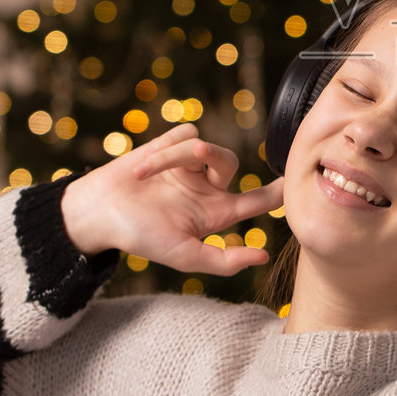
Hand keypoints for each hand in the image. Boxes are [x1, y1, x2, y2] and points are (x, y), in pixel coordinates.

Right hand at [61, 122, 284, 274]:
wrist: (97, 211)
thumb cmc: (139, 237)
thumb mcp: (183, 255)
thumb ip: (223, 261)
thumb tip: (263, 257)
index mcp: (215, 213)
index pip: (257, 201)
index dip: (278, 191)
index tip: (299, 179)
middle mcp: (206, 188)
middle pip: (230, 163)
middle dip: (216, 158)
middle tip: (199, 156)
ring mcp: (189, 166)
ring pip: (202, 146)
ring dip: (174, 156)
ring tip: (145, 172)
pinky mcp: (170, 145)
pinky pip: (183, 134)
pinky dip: (165, 146)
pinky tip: (145, 162)